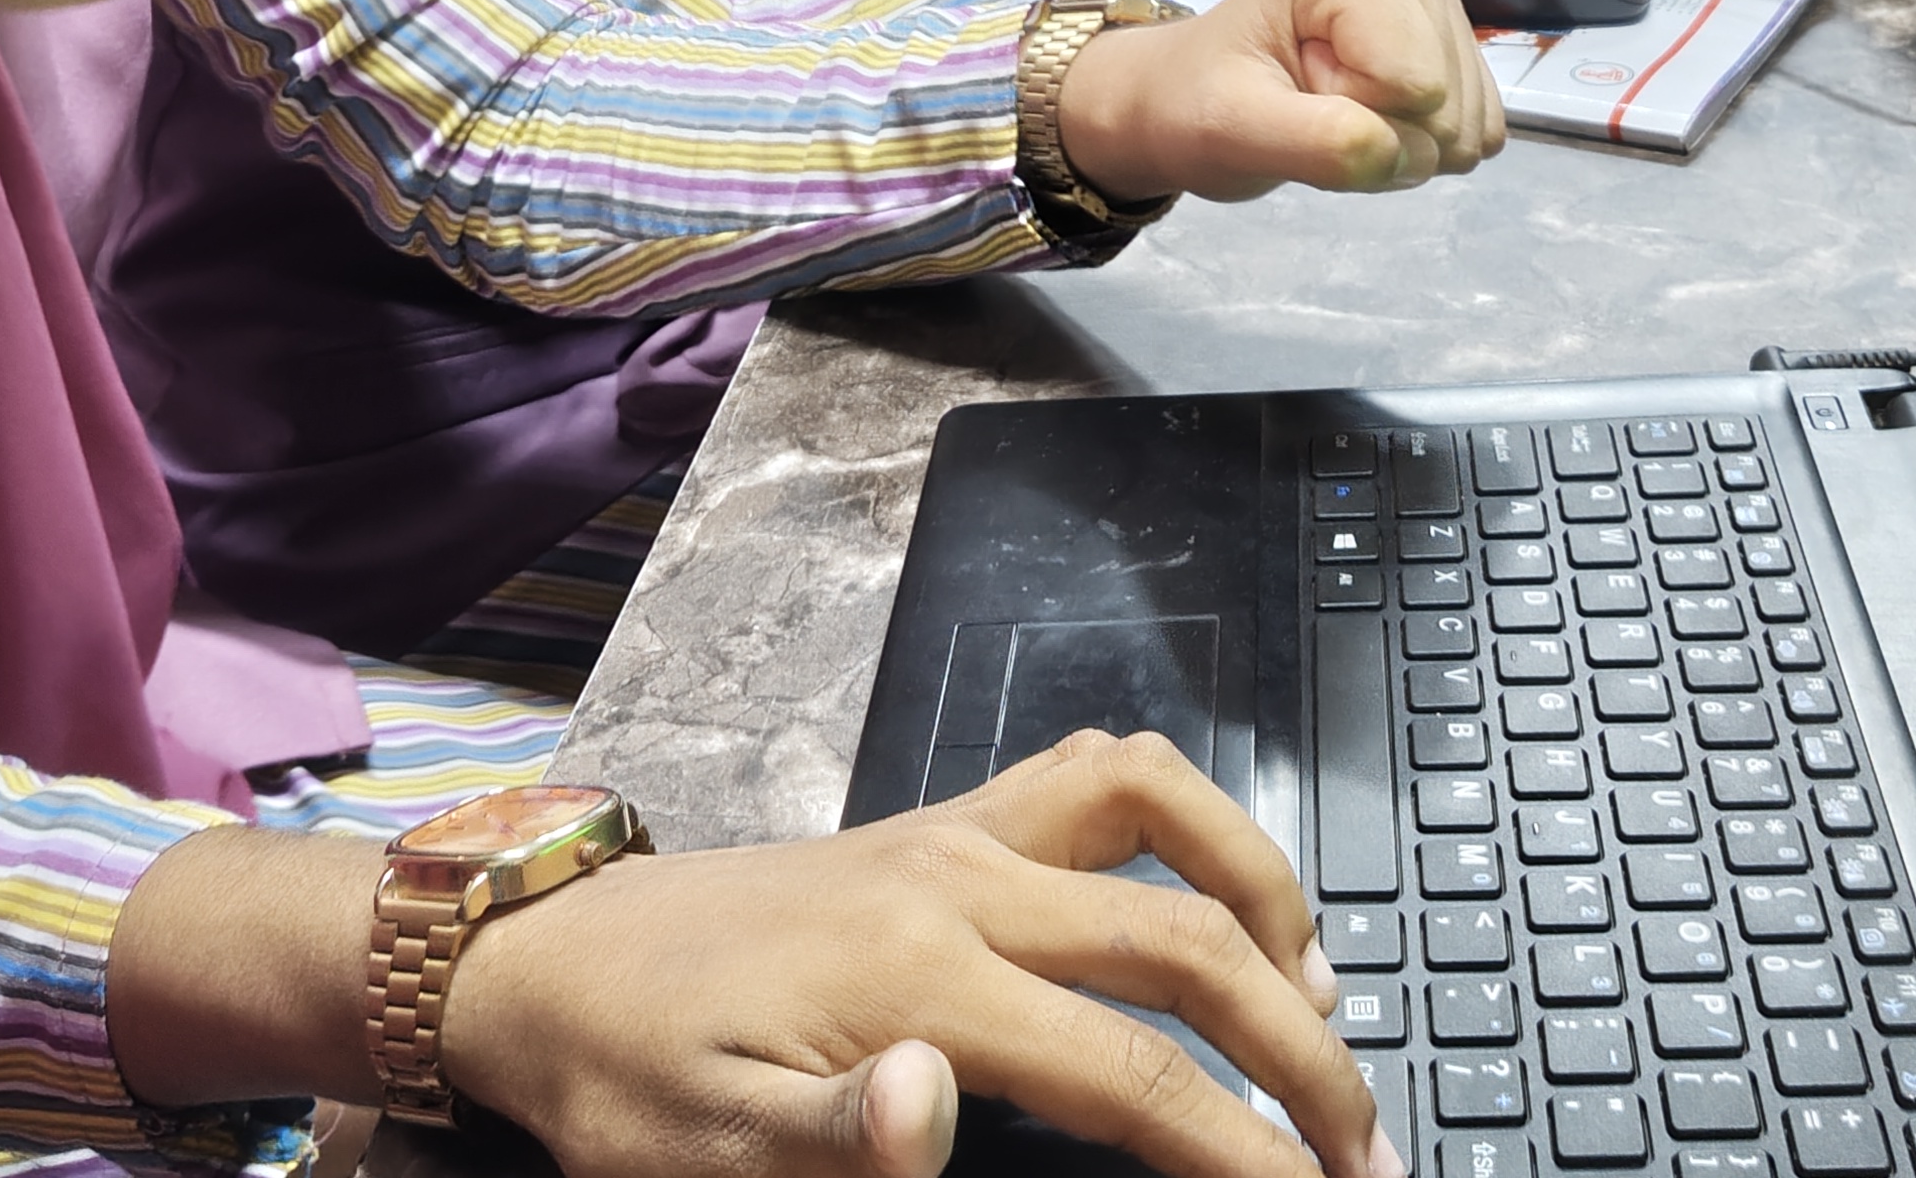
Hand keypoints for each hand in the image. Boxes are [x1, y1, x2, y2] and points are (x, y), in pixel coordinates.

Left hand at [437, 730, 1391, 1177]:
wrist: (548, 960)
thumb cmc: (626, 1080)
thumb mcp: (698, 1154)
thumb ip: (826, 1145)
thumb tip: (940, 1105)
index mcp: (918, 978)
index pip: (1132, 1074)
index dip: (1245, 1150)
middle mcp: (960, 880)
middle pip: (1188, 944)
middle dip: (1301, 1054)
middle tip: (1366, 1148)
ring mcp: (958, 832)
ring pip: (1165, 817)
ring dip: (1267, 900)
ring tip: (1321, 1004)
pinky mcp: (946, 819)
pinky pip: (1097, 775)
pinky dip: (1188, 819)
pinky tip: (1218, 892)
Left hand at [1060, 0, 1504, 202]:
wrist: (1197, 98)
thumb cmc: (1200, 101)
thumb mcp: (1231, 127)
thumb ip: (1311, 140)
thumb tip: (1396, 151)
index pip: (1413, 81)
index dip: (1355, 112)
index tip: (1295, 87)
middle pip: (1447, 101)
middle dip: (1381, 129)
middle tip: (1309, 103)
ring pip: (1468, 122)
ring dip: (1401, 141)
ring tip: (1331, 107)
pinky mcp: (1458, 42)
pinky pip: (1481, 127)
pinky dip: (1425, 144)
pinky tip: (1370, 114)